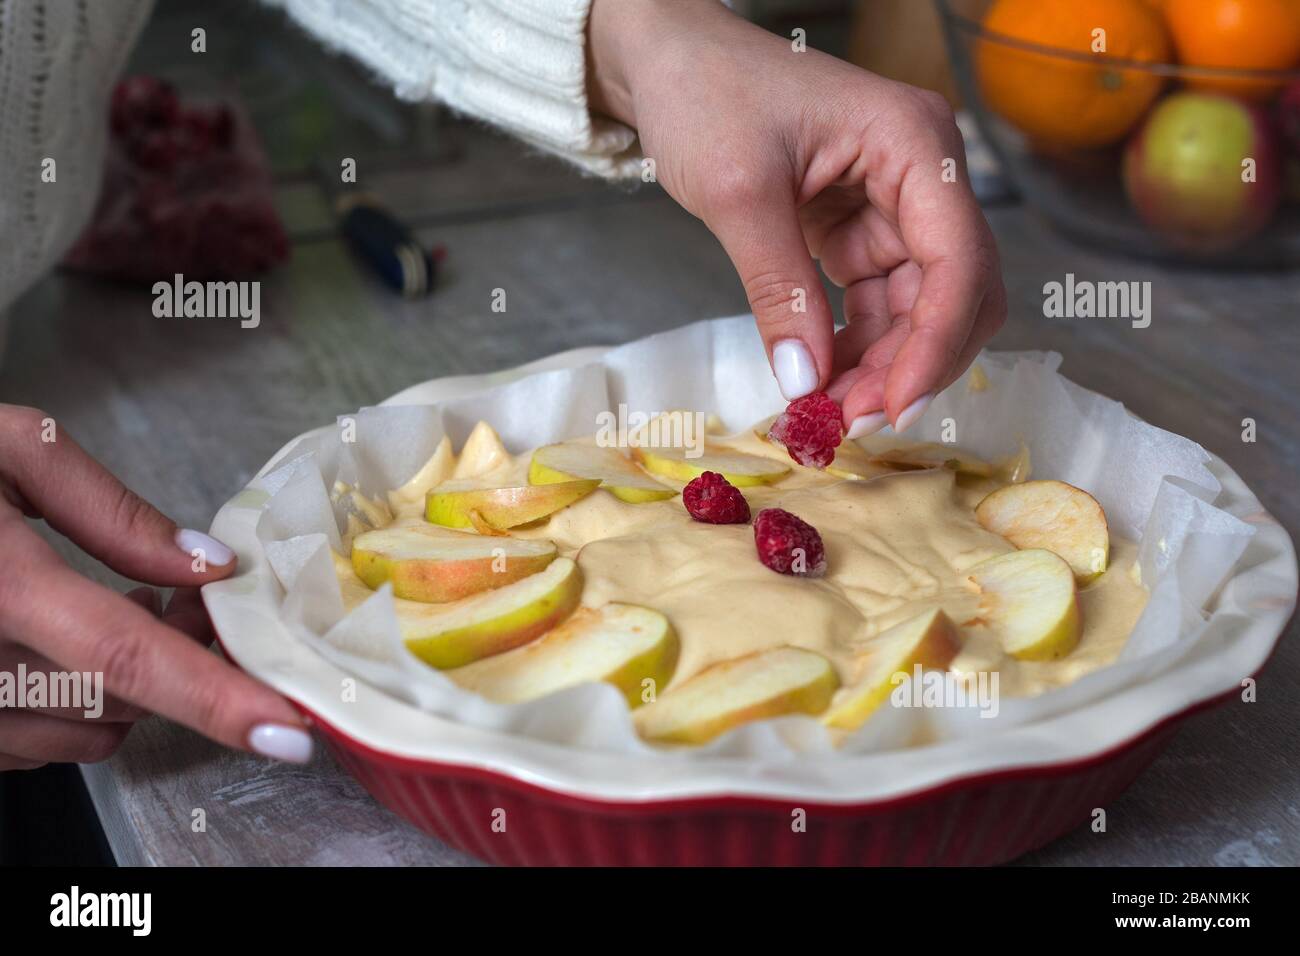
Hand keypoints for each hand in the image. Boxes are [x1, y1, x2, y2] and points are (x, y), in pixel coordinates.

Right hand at [0, 405, 311, 769]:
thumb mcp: (10, 447)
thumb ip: (112, 512)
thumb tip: (205, 567)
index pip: (123, 659)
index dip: (214, 699)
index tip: (286, 730)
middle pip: (120, 701)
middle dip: (180, 662)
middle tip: (192, 601)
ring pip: (86, 734)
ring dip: (128, 687)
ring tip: (118, 608)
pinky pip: (38, 744)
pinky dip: (76, 705)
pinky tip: (64, 644)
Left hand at [588, 0, 1005, 434]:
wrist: (668, 60)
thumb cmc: (705, 93)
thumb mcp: (738, 193)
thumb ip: (779, 288)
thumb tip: (807, 382)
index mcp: (913, 144)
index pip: (958, 259)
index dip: (936, 343)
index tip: (894, 408)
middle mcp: (921, 176)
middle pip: (954, 292)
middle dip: (911, 363)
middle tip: (850, 421)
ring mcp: (894, 205)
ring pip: (917, 309)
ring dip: (881, 366)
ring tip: (827, 410)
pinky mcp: (861, 230)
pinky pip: (878, 304)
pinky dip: (856, 347)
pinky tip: (820, 379)